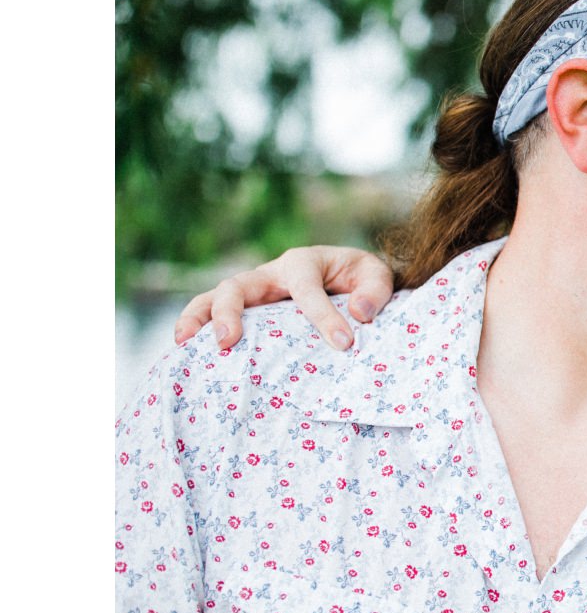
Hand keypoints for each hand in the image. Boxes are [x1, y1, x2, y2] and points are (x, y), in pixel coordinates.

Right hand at [173, 246, 395, 351]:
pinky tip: (184, 350)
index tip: (342, 343)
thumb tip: (359, 314)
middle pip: (239, 285)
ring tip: (186, 343)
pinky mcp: (247, 309)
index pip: (306, 288)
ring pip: (215, 297)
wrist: (347, 277)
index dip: (323, 315)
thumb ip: (374, 291)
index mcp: (304, 262)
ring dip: (199, 318)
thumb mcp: (375, 276)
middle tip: (228, 342)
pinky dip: (195, 327)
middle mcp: (271, 274)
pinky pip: (212, 313)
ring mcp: (255, 292)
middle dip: (229, 312)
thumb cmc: (358, 277)